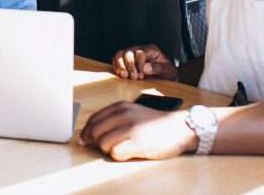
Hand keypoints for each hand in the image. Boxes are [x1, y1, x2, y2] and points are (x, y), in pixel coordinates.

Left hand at [79, 102, 196, 160]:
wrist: (178, 128)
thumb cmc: (154, 123)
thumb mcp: (132, 111)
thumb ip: (114, 118)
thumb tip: (90, 133)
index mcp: (120, 106)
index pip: (94, 119)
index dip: (86, 131)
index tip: (85, 139)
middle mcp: (124, 115)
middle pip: (95, 132)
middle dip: (97, 142)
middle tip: (106, 147)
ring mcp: (131, 129)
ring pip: (103, 143)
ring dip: (109, 150)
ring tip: (121, 148)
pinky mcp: (138, 143)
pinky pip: (115, 153)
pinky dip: (118, 156)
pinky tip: (128, 152)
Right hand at [112, 45, 176, 80]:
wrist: (165, 78)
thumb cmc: (168, 73)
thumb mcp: (168, 71)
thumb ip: (158, 68)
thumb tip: (145, 68)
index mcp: (151, 50)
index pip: (140, 53)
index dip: (138, 64)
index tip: (141, 76)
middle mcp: (140, 50)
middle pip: (128, 53)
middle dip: (129, 66)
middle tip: (133, 77)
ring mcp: (132, 54)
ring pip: (120, 54)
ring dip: (120, 66)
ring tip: (124, 76)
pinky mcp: (126, 61)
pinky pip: (117, 59)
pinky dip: (116, 66)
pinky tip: (120, 74)